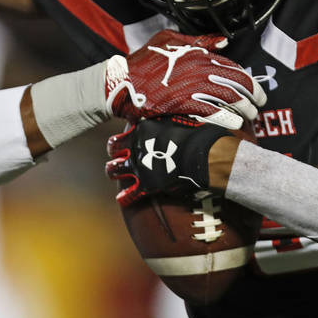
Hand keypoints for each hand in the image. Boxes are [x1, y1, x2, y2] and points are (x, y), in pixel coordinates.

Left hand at [105, 117, 234, 206]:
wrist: (205, 155)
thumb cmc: (198, 135)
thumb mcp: (180, 120)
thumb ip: (167, 121)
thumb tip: (169, 118)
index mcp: (143, 127)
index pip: (128, 127)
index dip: (128, 135)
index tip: (130, 138)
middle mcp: (136, 145)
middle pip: (113, 148)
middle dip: (115, 153)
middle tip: (121, 156)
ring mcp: (139, 165)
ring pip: (113, 169)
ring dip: (114, 171)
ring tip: (116, 173)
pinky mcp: (146, 184)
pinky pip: (129, 194)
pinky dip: (126, 198)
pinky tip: (124, 199)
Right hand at [107, 30, 265, 127]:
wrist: (121, 81)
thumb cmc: (144, 59)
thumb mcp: (169, 39)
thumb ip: (198, 40)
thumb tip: (223, 42)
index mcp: (198, 53)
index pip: (234, 67)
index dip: (249, 81)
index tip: (256, 91)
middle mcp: (198, 69)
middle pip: (237, 83)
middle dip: (253, 96)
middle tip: (260, 106)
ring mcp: (191, 86)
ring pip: (228, 98)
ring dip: (243, 109)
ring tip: (250, 117)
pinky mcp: (182, 103)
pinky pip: (211, 112)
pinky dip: (226, 119)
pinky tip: (235, 125)